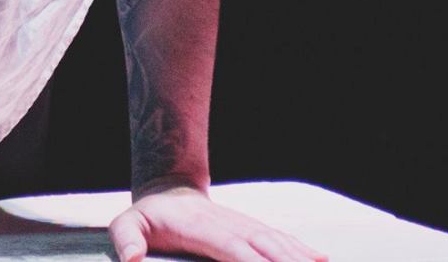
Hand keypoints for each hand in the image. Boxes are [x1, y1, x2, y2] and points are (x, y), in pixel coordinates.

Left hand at [108, 185, 327, 261]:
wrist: (167, 192)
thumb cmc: (148, 218)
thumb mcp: (127, 225)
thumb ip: (126, 240)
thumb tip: (132, 259)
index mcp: (202, 229)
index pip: (232, 248)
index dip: (252, 261)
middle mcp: (230, 226)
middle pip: (263, 247)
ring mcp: (244, 226)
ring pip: (277, 243)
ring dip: (299, 258)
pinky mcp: (252, 230)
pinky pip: (281, 240)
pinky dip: (302, 250)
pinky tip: (321, 259)